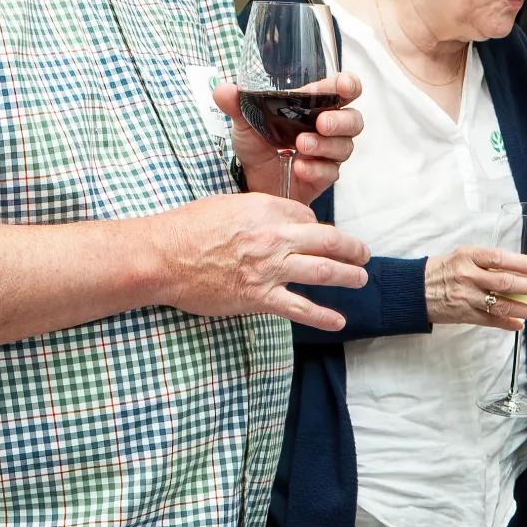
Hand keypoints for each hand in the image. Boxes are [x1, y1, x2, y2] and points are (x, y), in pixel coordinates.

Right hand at [148, 192, 369, 330]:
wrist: (163, 256)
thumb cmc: (187, 228)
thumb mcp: (228, 204)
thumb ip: (258, 210)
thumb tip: (277, 219)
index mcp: (267, 209)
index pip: (308, 217)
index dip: (316, 226)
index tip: (317, 236)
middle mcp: (275, 237)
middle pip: (329, 240)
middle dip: (353, 248)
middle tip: (364, 254)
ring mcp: (270, 269)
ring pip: (324, 271)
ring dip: (349, 276)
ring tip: (361, 279)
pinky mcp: (259, 297)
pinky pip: (300, 308)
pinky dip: (323, 317)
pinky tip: (338, 321)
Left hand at [214, 77, 363, 202]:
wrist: (251, 179)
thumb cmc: (257, 145)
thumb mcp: (244, 121)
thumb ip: (237, 104)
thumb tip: (223, 90)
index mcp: (315, 106)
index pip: (343, 91)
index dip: (349, 86)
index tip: (341, 87)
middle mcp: (328, 129)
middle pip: (354, 120)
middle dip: (340, 121)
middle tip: (321, 123)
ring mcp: (329, 154)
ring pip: (344, 147)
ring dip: (324, 145)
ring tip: (301, 146)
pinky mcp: (323, 177)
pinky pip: (330, 173)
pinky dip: (315, 169)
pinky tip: (299, 168)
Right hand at [426, 244, 526, 329]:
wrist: (413, 290)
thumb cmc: (441, 270)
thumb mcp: (461, 256)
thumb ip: (485, 261)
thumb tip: (517, 267)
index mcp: (467, 256)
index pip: (498, 258)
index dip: (520, 263)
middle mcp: (467, 276)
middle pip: (504, 282)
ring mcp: (466, 297)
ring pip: (500, 305)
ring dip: (524, 310)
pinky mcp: (463, 314)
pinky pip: (489, 320)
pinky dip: (506, 323)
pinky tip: (519, 324)